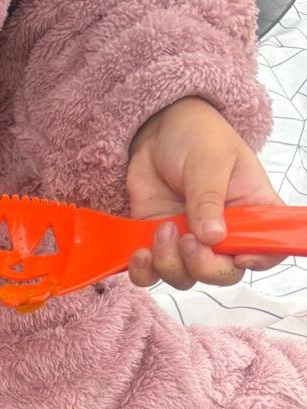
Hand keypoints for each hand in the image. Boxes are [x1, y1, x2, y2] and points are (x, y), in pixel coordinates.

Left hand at [126, 96, 282, 289]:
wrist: (157, 131)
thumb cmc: (196, 136)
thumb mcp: (209, 160)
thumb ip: (209, 199)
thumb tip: (212, 237)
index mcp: (251, 209)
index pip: (268, 246)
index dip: (259, 258)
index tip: (238, 254)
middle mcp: (224, 232)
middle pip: (222, 273)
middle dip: (203, 266)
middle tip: (186, 240)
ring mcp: (190, 241)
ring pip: (185, 277)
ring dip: (170, 264)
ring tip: (162, 228)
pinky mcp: (159, 244)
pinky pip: (152, 275)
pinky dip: (144, 272)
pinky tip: (140, 252)